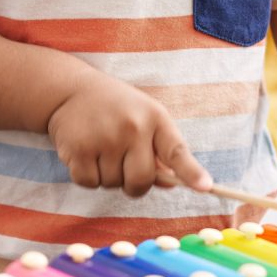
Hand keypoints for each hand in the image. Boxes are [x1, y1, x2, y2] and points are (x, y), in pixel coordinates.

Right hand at [47, 70, 211, 197]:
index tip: (206, 188)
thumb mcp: (143, 117)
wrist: (70, 89)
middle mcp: (132, 127)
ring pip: (113, 184)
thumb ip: (160, 150)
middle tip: (122, 163)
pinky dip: (86, 176)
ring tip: (99, 147)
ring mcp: (104, 138)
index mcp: (154, 118)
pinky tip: (84, 153)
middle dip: (133, 183)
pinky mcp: (78, 149)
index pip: (176, 151)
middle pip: (141, 181)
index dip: (191, 172)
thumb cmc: (115, 107)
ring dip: (106, 175)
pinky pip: (89, 183)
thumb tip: (171, 183)